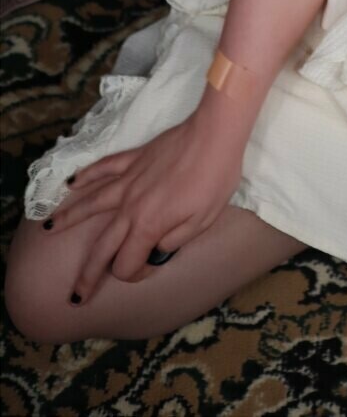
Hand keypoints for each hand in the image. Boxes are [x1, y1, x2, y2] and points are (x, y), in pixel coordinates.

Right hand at [44, 110, 244, 304]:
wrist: (214, 134)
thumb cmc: (214, 177)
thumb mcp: (203, 220)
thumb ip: (175, 241)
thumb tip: (157, 248)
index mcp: (148, 225)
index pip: (126, 263)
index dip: (135, 273)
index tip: (151, 264)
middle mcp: (130, 206)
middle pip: (102, 246)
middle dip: (87, 275)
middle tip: (73, 296)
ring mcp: (129, 180)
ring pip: (91, 203)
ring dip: (68, 218)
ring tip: (48, 229)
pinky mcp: (134, 158)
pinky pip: (104, 168)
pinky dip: (86, 175)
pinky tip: (72, 182)